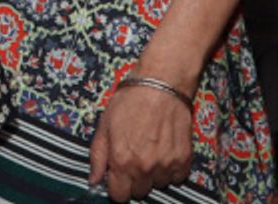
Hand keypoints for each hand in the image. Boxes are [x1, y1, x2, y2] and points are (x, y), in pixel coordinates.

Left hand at [88, 83, 192, 201]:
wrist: (160, 85)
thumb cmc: (129, 101)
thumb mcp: (104, 124)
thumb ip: (98, 155)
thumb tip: (93, 180)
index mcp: (122, 161)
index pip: (119, 196)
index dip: (116, 187)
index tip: (116, 176)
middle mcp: (145, 168)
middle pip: (139, 192)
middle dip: (133, 179)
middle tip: (133, 157)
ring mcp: (166, 166)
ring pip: (157, 185)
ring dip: (152, 174)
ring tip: (148, 149)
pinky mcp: (184, 161)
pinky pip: (175, 178)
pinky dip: (169, 169)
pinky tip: (163, 150)